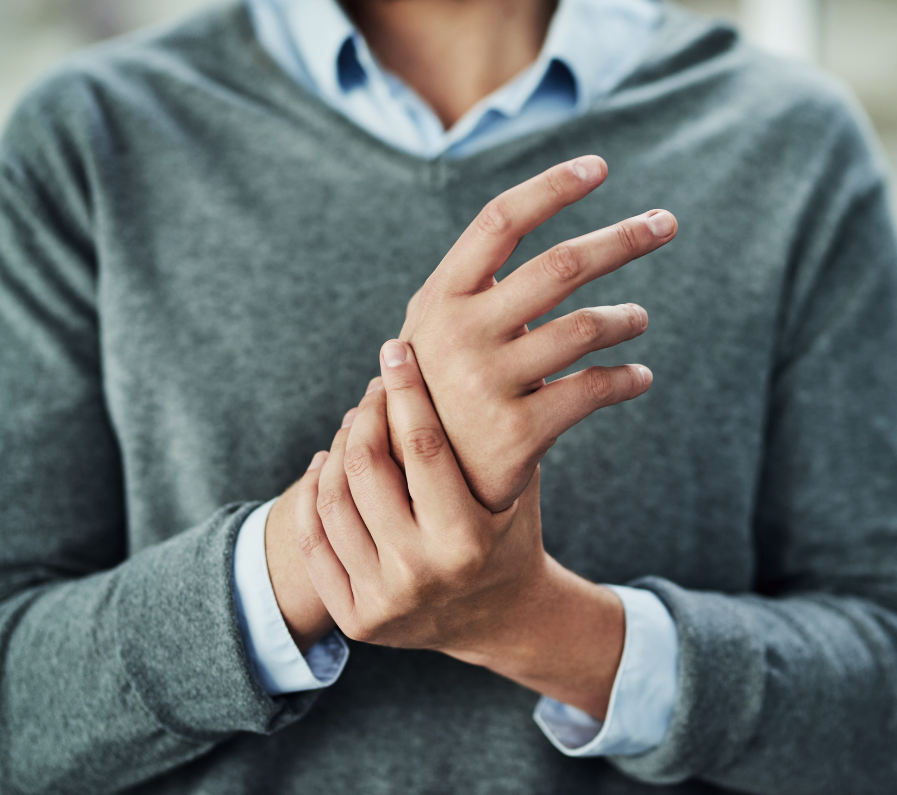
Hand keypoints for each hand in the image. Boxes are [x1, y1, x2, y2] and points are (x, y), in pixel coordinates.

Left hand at [293, 340, 624, 716]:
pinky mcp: (354, 618)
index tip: (397, 352)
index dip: (406, 392)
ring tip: (355, 423)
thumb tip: (487, 345)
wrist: (501, 619)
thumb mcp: (517, 487)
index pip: (422, 448)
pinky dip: (311, 494)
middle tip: (375, 390)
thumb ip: (500, 431)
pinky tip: (325, 464)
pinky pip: (313, 540)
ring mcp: (381, 600)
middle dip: (367, 415)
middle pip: (366, 469)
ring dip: (338, 449)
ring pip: (332, 500)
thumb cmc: (510, 533)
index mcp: (466, 540)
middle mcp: (419, 573)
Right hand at [400, 155, 676, 511]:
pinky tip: (639, 378)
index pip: (500, 222)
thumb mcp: (436, 329)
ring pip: (586, 328)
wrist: (423, 487)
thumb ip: (477, 281)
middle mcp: (458, 334)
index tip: (600, 167)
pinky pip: (594, 390)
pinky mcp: (517, 432)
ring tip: (639, 319)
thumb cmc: (441, 389)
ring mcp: (486, 384)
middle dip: (622, 238)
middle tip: (666, 223)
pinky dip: (627, 379)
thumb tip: (541, 211)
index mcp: (440, 297)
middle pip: (559, 267)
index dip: (551, 188)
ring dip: (626, 318)